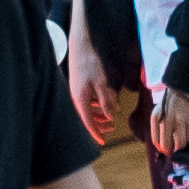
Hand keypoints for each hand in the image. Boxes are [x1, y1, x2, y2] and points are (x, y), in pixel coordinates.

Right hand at [65, 26, 119, 144]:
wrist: (80, 47)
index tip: (102, 142)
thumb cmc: (90, 64)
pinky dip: (96, 106)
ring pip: (87, 110)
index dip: (95, 132)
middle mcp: (76, 98)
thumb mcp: (102, 83)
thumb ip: (106, 101)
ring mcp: (77, 92)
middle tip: (111, 129)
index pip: (88, 122)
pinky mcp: (79, 86)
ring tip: (110, 117)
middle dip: (99, 125)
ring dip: (98, 115)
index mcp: (80, 100)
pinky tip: (104, 103)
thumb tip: (111, 116)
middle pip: (87, 118)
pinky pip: (87, 102)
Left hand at [147, 83, 188, 154]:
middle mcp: (167, 119)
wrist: (186, 87)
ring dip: (182, 145)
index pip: (156, 141)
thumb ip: (158, 127)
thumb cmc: (172, 102)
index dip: (162, 149)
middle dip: (171, 150)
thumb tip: (161, 148)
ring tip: (184, 140)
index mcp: (156, 116)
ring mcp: (181, 120)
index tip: (167, 150)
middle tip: (176, 150)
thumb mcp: (160, 111)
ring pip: (181, 144)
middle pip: (167, 146)